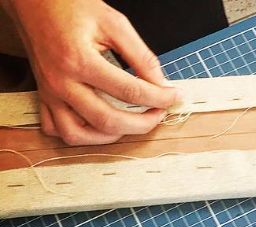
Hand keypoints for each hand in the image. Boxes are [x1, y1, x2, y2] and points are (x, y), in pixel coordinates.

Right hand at [1, 0, 178, 144]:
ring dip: (110, 136)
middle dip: (142, 124)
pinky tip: (97, 125)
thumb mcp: (114, 23)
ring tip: (131, 124)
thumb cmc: (70, 8)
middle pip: (107, 121)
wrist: (35, 4)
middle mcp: (61, 82)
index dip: (159, 98)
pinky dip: (79, 134)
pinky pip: (55, 129)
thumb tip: (160, 81)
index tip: (173, 96)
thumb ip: (140, 55)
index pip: (130, 92)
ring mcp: (50, 93)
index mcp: (80, 61)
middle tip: (159, 114)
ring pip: (78, 135)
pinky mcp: (43, 96)